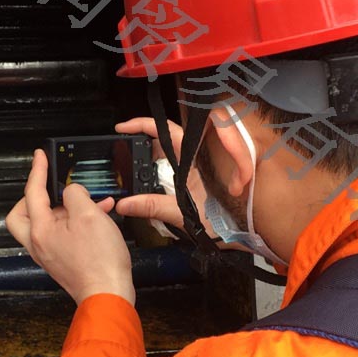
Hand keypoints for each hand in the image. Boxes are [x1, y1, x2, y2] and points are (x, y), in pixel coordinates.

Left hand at [6, 149, 135, 305]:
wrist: (108, 294)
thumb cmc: (99, 261)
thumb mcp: (89, 215)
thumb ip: (75, 194)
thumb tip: (72, 191)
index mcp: (39, 230)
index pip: (32, 192)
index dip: (37, 170)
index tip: (40, 156)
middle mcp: (39, 243)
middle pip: (23, 213)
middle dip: (34, 196)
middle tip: (48, 185)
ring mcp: (49, 254)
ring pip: (45, 223)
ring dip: (64, 208)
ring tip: (89, 200)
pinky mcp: (62, 260)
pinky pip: (61, 234)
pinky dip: (74, 222)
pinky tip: (98, 217)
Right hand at [113, 118, 217, 238]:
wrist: (236, 231)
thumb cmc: (220, 219)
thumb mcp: (181, 213)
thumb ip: (152, 207)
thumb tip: (126, 203)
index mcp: (193, 160)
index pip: (167, 131)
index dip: (144, 124)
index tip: (123, 127)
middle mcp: (192, 160)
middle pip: (163, 138)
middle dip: (140, 138)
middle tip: (121, 143)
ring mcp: (191, 168)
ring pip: (165, 151)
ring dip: (146, 152)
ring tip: (127, 158)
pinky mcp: (190, 179)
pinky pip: (169, 164)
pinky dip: (153, 165)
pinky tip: (143, 174)